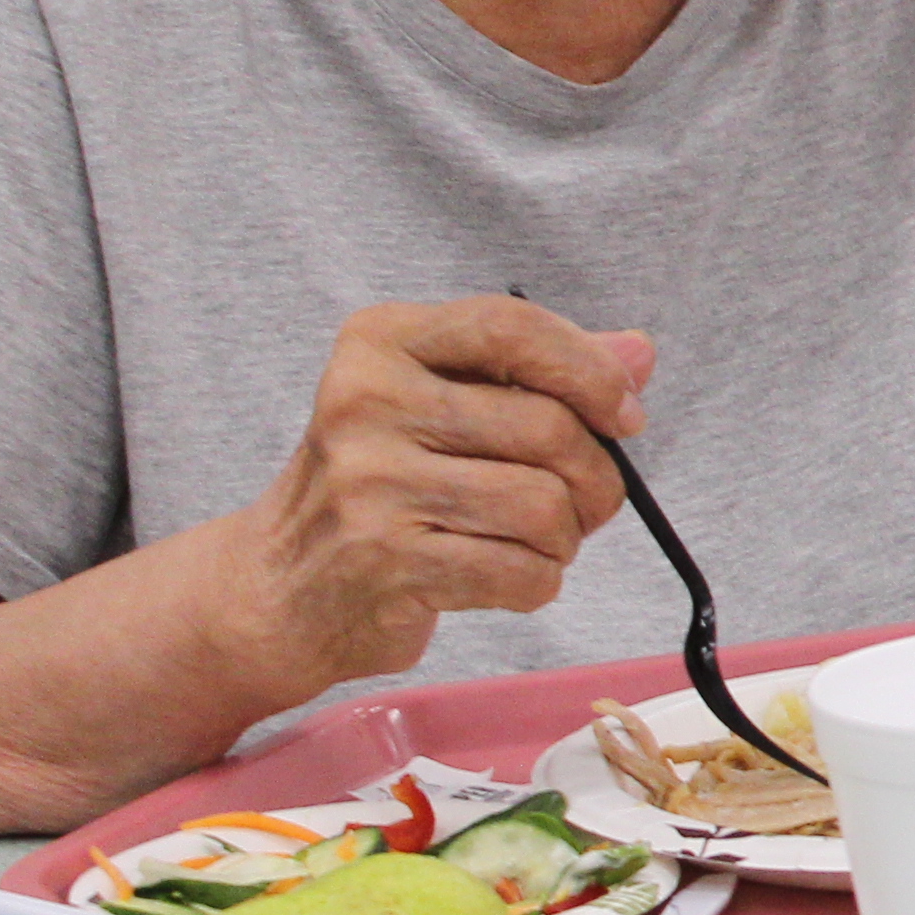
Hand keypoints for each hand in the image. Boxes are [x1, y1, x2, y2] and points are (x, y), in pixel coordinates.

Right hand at [234, 299, 645, 693]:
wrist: (275, 587)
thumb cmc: (380, 484)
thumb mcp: (440, 404)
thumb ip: (539, 373)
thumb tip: (638, 352)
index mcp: (380, 343)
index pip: (512, 328)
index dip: (590, 371)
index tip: (625, 413)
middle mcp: (366, 403)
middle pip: (550, 428)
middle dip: (594, 478)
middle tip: (580, 501)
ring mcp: (371, 484)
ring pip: (546, 506)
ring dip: (565, 537)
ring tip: (530, 540)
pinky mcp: (386, 561)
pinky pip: (523, 572)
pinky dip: (536, 582)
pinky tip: (497, 575)